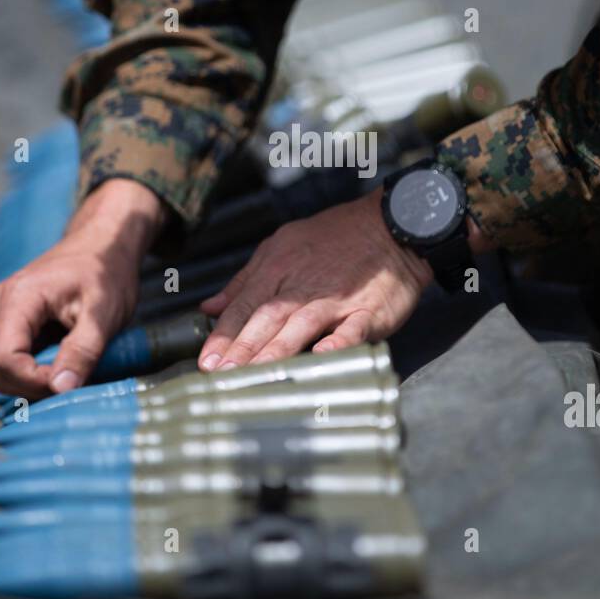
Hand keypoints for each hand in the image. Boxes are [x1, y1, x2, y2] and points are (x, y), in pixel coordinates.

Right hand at [0, 179, 165, 398]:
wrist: (103, 244)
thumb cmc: (106, 272)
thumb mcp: (104, 314)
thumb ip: (82, 352)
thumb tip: (61, 390)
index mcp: (18, 298)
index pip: (4, 360)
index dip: (34, 382)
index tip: (70, 384)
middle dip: (36, 385)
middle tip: (76, 379)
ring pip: (3, 368)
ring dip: (36, 380)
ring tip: (73, 367)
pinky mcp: (8, 320)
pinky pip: (12, 359)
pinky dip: (35, 370)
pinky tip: (63, 359)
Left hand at [198, 187, 433, 368]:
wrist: (392, 224)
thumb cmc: (336, 237)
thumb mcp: (283, 245)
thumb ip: (246, 280)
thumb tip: (210, 307)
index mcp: (279, 268)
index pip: (245, 305)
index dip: (224, 335)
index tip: (207, 361)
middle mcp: (304, 285)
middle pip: (267, 318)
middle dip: (242, 348)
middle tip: (221, 374)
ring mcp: (337, 298)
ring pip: (302, 325)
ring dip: (277, 351)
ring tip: (255, 374)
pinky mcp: (369, 310)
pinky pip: (352, 329)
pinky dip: (338, 342)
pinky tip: (322, 356)